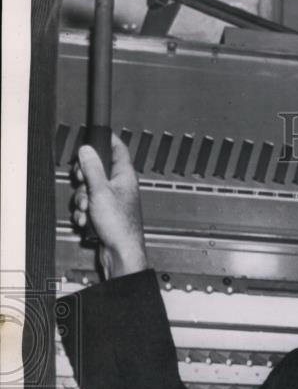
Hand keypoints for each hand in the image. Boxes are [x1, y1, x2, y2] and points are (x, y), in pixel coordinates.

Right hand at [71, 134, 148, 278]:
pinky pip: (89, 205)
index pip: (118, 149)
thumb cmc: (120, 225)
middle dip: (83, 179)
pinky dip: (84, 212)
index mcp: (125, 176)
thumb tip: (87, 150)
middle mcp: (121, 186)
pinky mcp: (105, 213)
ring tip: (88, 209)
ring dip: (82, 199)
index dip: (106, 140)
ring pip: (89, 189)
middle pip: (96, 169)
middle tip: (83, 183)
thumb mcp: (101, 191)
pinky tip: (87, 219)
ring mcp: (113, 200)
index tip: (94, 136)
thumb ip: (92, 168)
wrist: (120, 252)